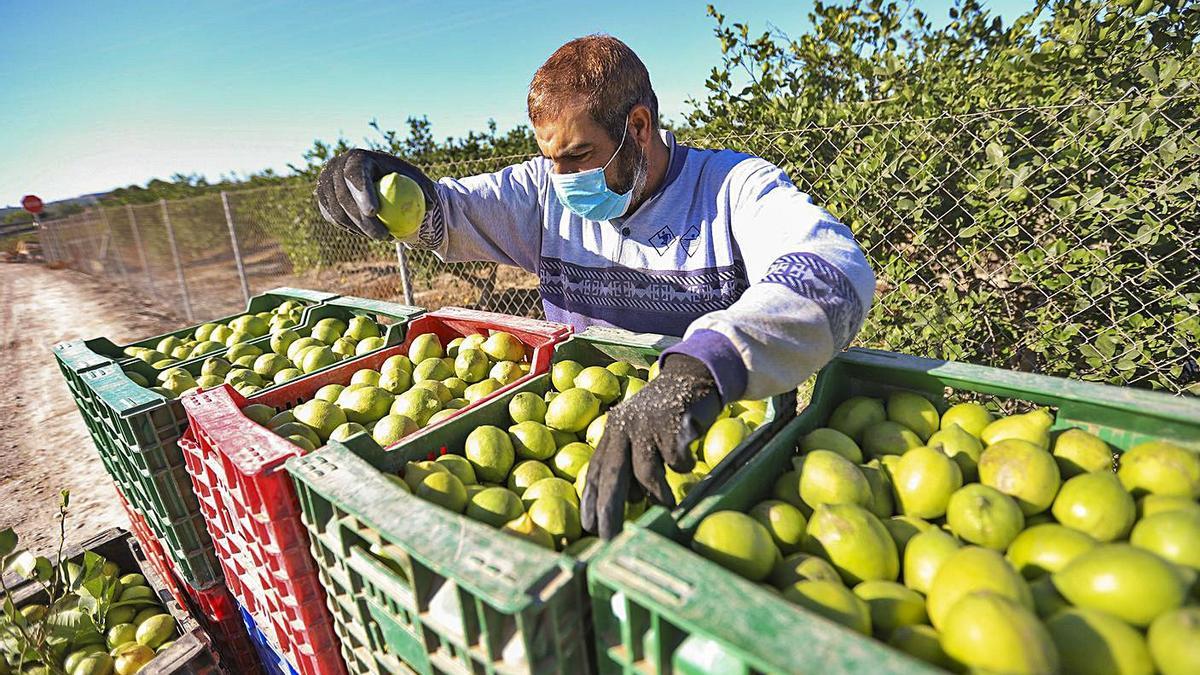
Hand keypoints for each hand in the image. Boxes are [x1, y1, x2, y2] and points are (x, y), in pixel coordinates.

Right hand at [314, 149, 436, 239]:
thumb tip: (430, 204)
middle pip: (343, 197)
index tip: (375, 212)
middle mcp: (336, 167)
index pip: (355, 175)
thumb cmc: (399, 178)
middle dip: (362, 220)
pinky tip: (367, 233)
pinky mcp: (322, 198)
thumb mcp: (415, 179)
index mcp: (357, 158)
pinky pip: (333, 218)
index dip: (361, 193)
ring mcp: (325, 183)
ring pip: (337, 211)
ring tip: (381, 237)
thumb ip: (424, 188)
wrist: (374, 177)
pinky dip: (350, 227)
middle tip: (383, 235)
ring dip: (358, 228)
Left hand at [581, 355, 722, 538]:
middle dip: (609, 509)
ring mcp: (648, 423)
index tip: (588, 529)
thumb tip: (629, 501)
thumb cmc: (664, 415)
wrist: (692, 375)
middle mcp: (624, 426)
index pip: (596, 471)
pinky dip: (682, 467)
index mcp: (612, 431)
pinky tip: (686, 461)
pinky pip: (676, 460)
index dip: (591, 501)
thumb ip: (629, 462)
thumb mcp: (639, 434)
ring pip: (646, 472)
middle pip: (612, 474)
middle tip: (610, 538)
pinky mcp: (674, 421)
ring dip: (657, 495)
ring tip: (666, 506)